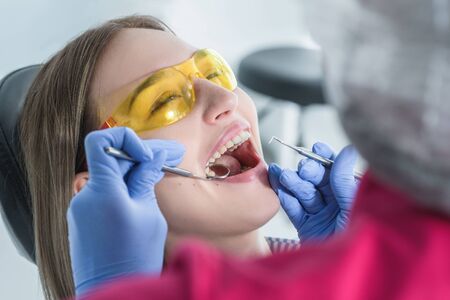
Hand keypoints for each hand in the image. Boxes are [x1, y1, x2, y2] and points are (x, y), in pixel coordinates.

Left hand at [67, 127, 184, 294]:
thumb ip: (146, 180)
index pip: (100, 142)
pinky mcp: (85, 218)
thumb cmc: (133, 259)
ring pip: (111, 176)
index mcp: (101, 191)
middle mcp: (85, 195)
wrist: (112, 291)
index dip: (126, 139)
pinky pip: (106, 192)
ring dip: (136, 170)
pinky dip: (125, 186)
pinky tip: (146, 186)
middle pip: (112, 159)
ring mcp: (82, 207)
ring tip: (165, 168)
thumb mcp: (148, 214)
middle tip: (174, 155)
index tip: (148, 155)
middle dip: (144, 155)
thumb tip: (154, 155)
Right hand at [268, 143, 357, 241]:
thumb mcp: (354, 204)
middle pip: (316, 181)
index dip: (325, 159)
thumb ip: (344, 178)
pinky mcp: (306, 227)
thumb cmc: (359, 237)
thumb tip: (347, 151)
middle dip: (307, 172)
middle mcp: (335, 204)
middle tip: (301, 168)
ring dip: (291, 182)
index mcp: (350, 195)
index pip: (336, 172)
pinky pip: (293, 209)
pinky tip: (279, 187)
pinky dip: (285, 198)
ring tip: (280, 174)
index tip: (316, 148)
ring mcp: (320, 215)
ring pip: (302, 193)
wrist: (346, 266)